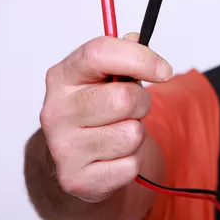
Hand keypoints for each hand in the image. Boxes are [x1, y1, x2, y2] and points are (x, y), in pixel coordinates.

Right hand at [39, 33, 172, 202]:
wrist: (77, 160)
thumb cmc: (97, 110)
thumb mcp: (105, 77)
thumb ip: (123, 55)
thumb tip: (136, 39)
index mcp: (62, 77)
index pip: (100, 53)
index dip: (140, 58)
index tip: (164, 71)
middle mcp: (55, 110)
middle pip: (125, 98)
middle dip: (142, 103)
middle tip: (132, 108)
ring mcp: (62, 148)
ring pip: (132, 134)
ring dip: (136, 133)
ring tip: (118, 131)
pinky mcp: (77, 180)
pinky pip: (130, 165)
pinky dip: (131, 160)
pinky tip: (114, 156)